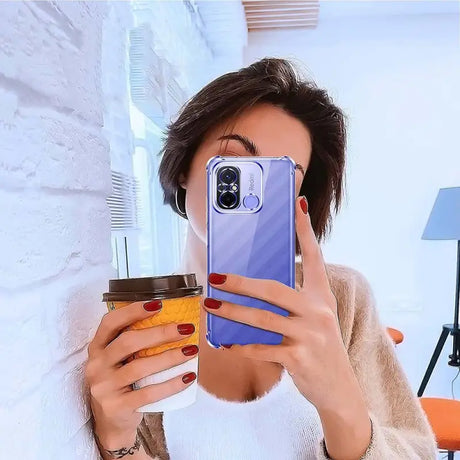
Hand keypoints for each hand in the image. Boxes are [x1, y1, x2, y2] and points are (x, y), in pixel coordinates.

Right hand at [84, 300, 198, 446]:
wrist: (112, 422)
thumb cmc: (123, 381)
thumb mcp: (120, 359)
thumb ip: (135, 341)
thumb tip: (173, 319)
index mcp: (98, 347)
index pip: (110, 322)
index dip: (133, 311)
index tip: (159, 304)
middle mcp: (96, 365)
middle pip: (128, 342)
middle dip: (160, 333)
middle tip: (186, 329)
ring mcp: (104, 387)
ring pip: (139, 367)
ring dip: (170, 357)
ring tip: (192, 350)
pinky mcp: (116, 407)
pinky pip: (148, 393)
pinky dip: (171, 385)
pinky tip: (188, 377)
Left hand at [202, 195, 353, 411]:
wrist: (339, 389)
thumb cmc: (320, 347)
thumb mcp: (315, 318)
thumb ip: (293, 301)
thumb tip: (255, 287)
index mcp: (322, 296)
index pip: (314, 256)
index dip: (305, 230)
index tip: (296, 205)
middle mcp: (318, 311)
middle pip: (274, 289)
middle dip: (241, 283)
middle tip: (216, 277)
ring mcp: (310, 334)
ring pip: (262, 318)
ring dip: (232, 312)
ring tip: (211, 305)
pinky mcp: (300, 358)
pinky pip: (263, 348)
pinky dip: (242, 346)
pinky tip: (226, 343)